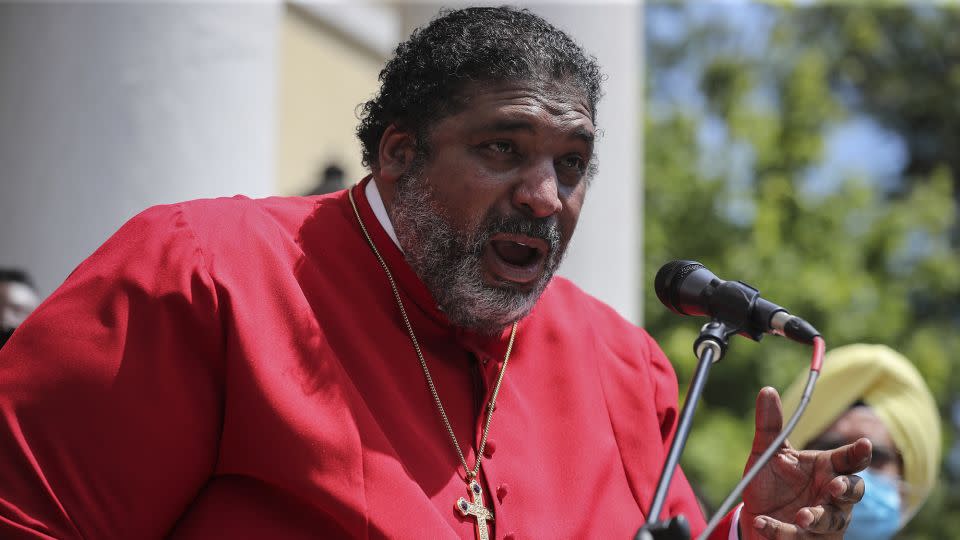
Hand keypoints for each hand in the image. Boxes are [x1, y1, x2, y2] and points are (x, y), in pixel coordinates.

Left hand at [740, 387, 870, 538]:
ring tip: (802, 516)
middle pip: (853, 491)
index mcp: (826, 468)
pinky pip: (800, 537)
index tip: (864, 444)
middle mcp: (832, 494)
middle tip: (834, 487)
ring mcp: (825, 519)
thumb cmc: (770, 483)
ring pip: (832, 520)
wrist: (755, 517)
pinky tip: (764, 523)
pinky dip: (781, 531)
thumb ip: (770, 426)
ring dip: (818, 518)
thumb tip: (767, 390)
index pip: (849, 459)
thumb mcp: (768, 453)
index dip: (858, 453)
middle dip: (847, 489)